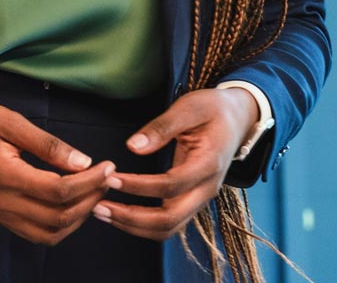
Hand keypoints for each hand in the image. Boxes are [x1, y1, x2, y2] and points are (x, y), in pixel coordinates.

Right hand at [0, 101, 115, 245]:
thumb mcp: (7, 120)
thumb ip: (45, 143)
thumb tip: (82, 161)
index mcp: (4, 175)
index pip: (58, 191)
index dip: (89, 182)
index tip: (108, 166)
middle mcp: (2, 202)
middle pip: (58, 217)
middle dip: (90, 200)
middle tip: (107, 178)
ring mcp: (0, 213)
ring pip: (49, 233)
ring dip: (78, 218)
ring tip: (93, 191)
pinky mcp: (0, 216)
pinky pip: (36, 233)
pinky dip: (61, 225)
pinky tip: (72, 203)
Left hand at [95, 87, 258, 240]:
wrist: (238, 119)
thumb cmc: (213, 109)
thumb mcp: (190, 107)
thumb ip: (162, 127)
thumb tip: (133, 146)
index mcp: (209, 164)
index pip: (171, 185)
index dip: (139, 186)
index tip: (111, 178)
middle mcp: (207, 189)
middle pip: (170, 220)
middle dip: (131, 218)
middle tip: (98, 206)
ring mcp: (200, 199)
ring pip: (167, 229)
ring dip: (133, 226)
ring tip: (102, 212)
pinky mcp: (191, 201)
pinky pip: (167, 223)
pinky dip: (141, 224)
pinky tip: (119, 212)